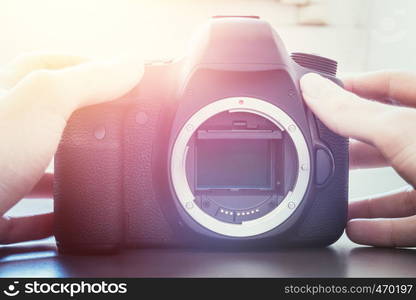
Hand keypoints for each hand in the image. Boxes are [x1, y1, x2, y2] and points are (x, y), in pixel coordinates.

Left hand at [0, 53, 142, 243]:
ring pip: (33, 164)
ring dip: (65, 168)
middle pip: (44, 115)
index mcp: (6, 94)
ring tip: (96, 172)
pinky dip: (46, 217)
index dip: (85, 65)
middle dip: (81, 117)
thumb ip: (87, 80)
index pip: (48, 65)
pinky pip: (22, 214)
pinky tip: (63, 219)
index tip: (119, 78)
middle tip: (113, 124)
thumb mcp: (42, 102)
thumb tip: (129, 65)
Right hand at [300, 71, 415, 246]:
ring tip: (333, 194)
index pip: (392, 85)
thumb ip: (353, 114)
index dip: (356, 84)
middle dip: (352, 146)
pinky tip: (356, 227)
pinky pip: (406, 222)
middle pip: (388, 138)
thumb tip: (313, 88)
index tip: (324, 90)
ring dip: (363, 194)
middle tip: (322, 148)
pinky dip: (379, 227)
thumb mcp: (400, 134)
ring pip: (396, 185)